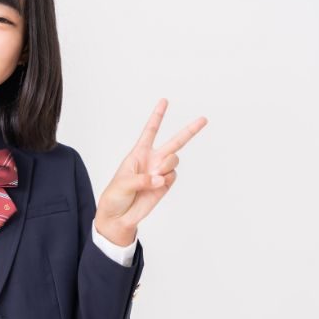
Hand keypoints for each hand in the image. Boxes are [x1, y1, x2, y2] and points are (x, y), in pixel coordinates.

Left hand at [95, 98, 207, 245]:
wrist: (119, 217)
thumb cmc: (115, 196)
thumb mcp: (122, 183)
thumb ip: (142, 179)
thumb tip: (159, 179)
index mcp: (138, 153)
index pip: (150, 131)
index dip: (157, 116)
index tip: (164, 101)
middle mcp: (152, 160)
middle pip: (174, 142)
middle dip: (190, 130)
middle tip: (203, 119)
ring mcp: (160, 172)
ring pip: (174, 160)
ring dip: (166, 165)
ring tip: (154, 176)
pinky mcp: (165, 185)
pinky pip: (172, 176)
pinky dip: (166, 179)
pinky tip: (156, 185)